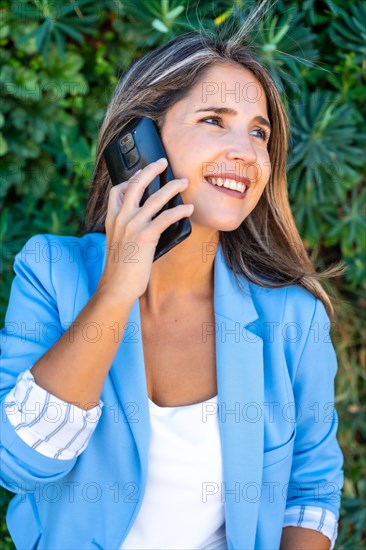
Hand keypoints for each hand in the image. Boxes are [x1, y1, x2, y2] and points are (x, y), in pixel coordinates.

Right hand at [96, 158, 193, 303]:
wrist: (116, 287)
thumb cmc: (121, 269)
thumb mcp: (118, 244)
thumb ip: (128, 230)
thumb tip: (147, 223)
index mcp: (112, 220)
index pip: (117, 190)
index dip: (130, 179)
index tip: (141, 174)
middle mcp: (121, 219)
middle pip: (135, 185)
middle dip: (150, 170)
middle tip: (163, 162)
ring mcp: (132, 226)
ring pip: (154, 198)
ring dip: (172, 187)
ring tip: (183, 182)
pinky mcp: (145, 236)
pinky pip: (166, 218)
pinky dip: (179, 211)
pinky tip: (188, 208)